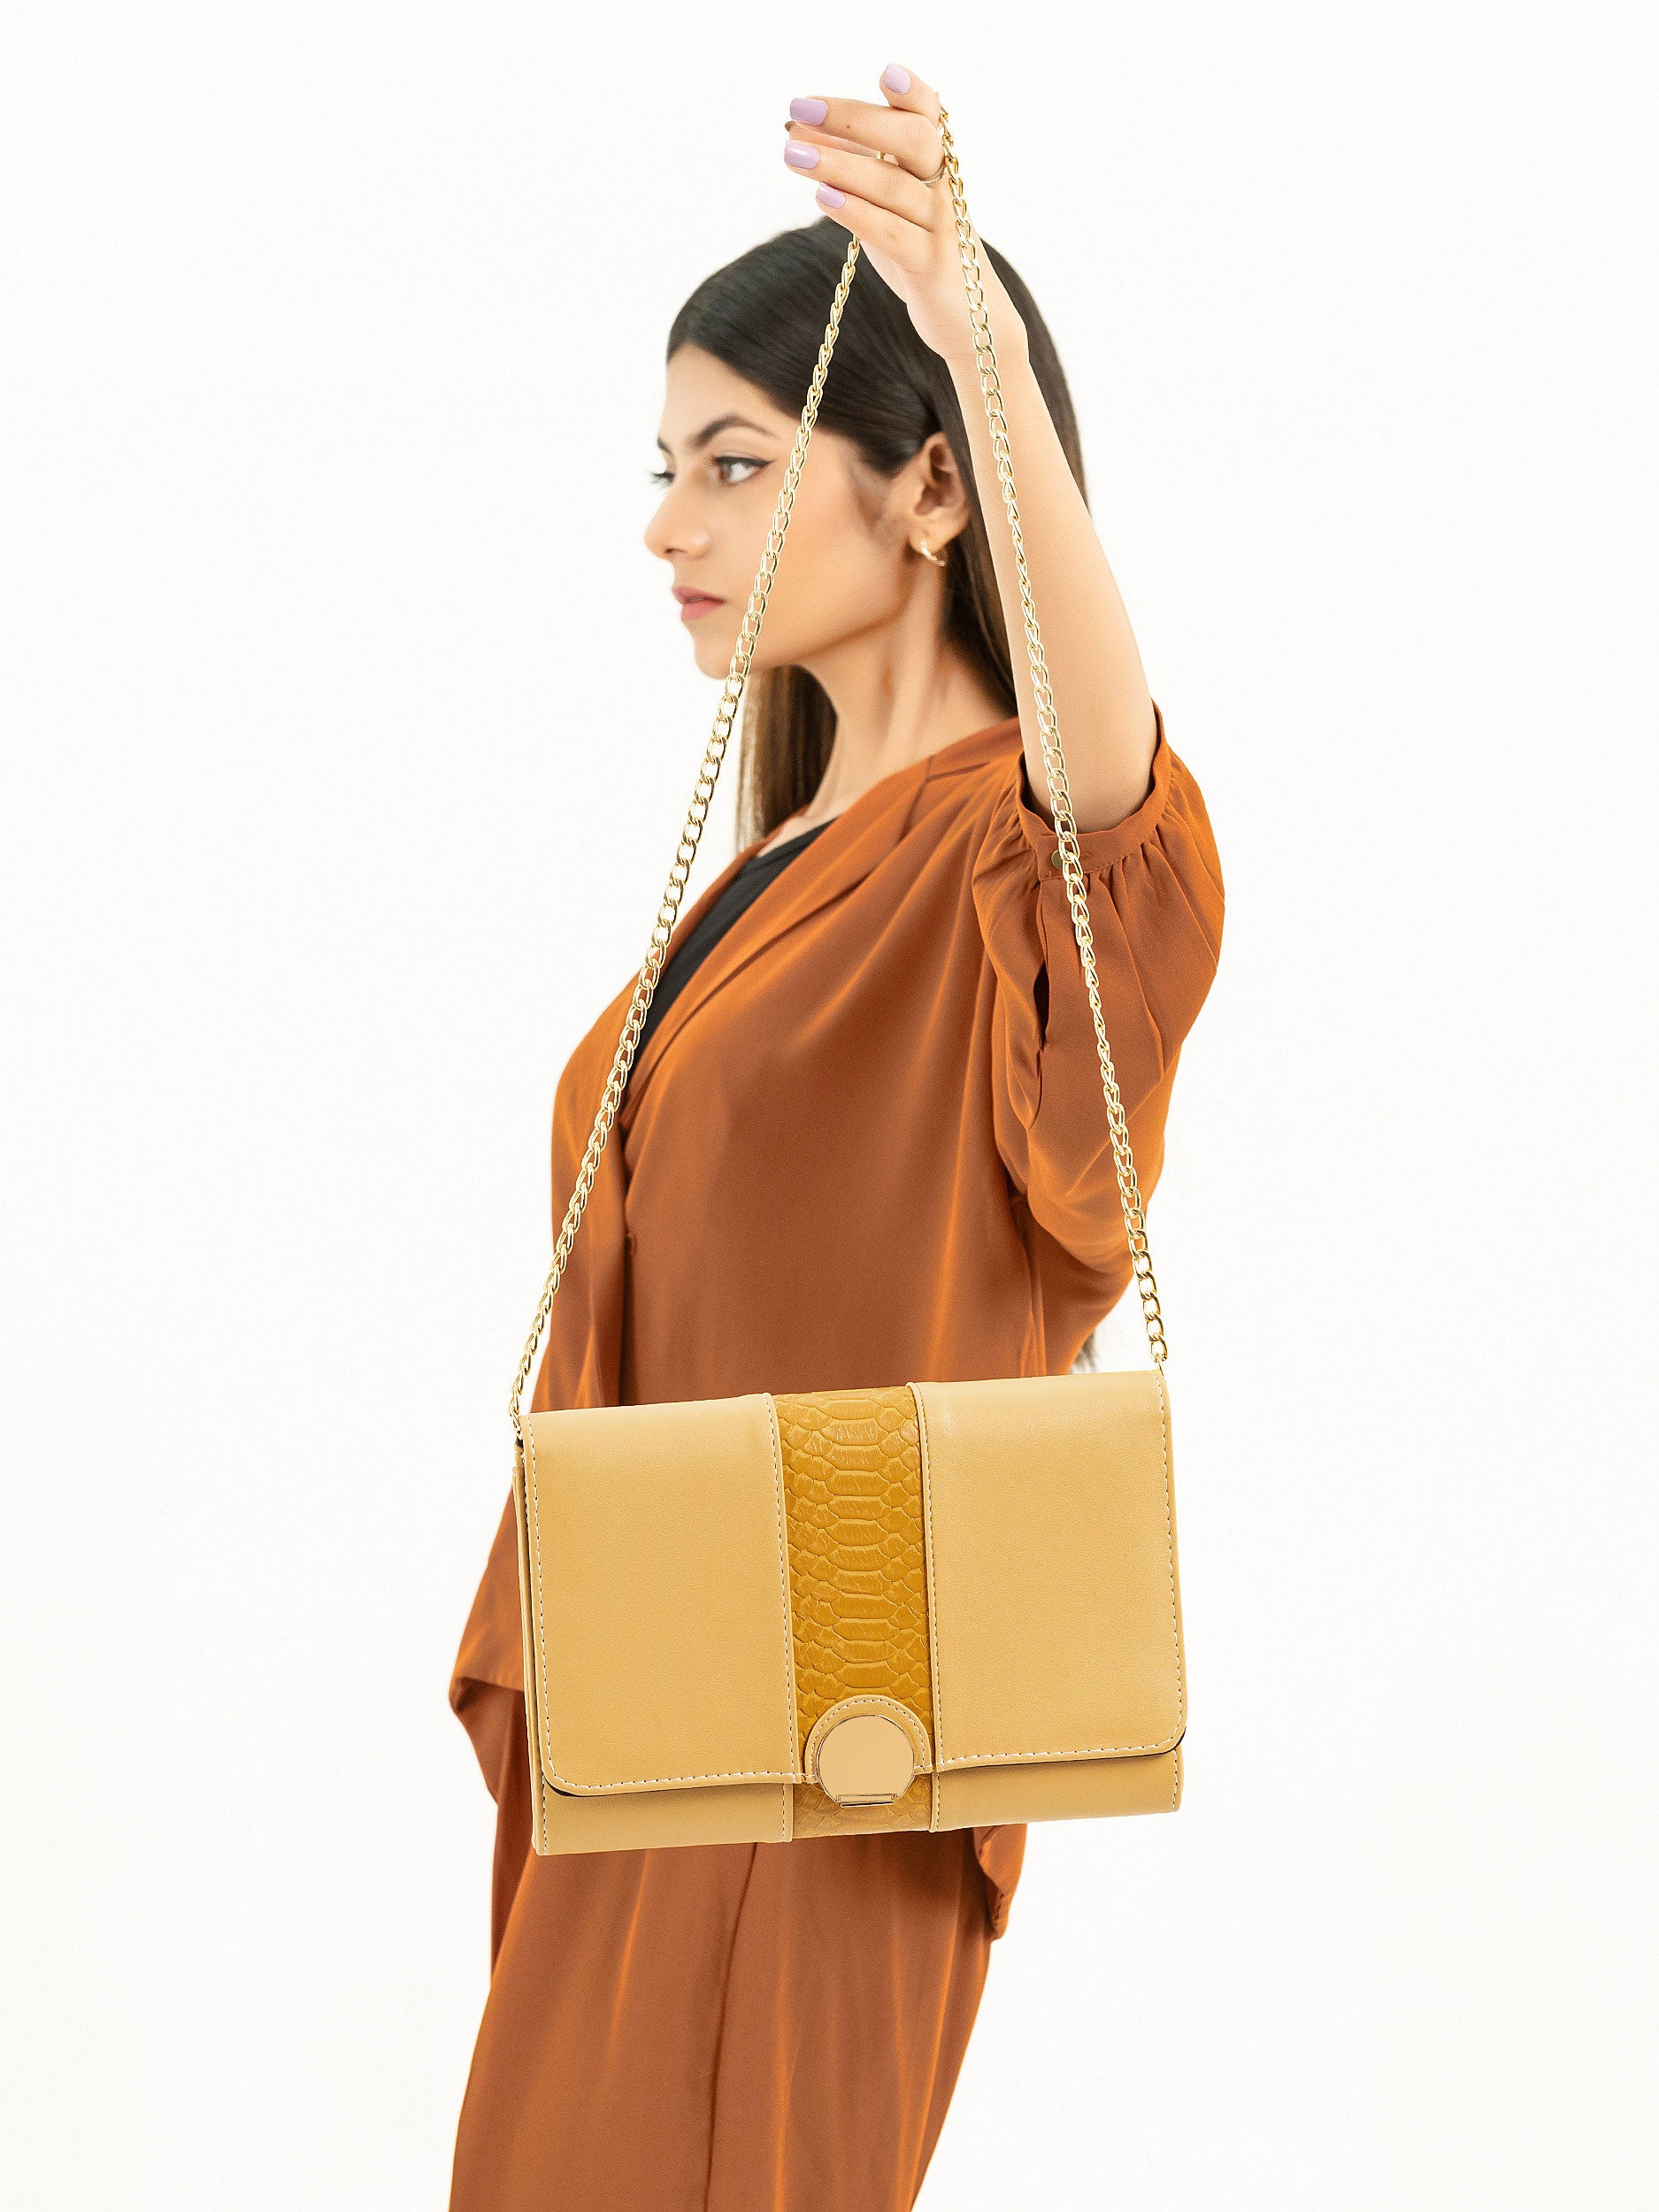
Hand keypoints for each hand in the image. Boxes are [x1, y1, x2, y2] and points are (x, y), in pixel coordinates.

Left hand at [782, 63, 1028, 373]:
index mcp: (937, 165)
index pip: (930, 116)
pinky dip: (857, 213)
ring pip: (895, 187)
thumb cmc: (917, 249)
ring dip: (839, 164)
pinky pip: (894, 235)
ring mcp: (942, 228)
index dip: (913, 93)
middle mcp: (945, 188)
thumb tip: (795, 126)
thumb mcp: (882, 202)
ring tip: (791, 152)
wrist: (966, 319)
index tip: (884, 72)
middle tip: (798, 106)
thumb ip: (850, 162)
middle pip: (912, 139)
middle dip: (854, 118)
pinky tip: (822, 197)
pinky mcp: (931, 268)